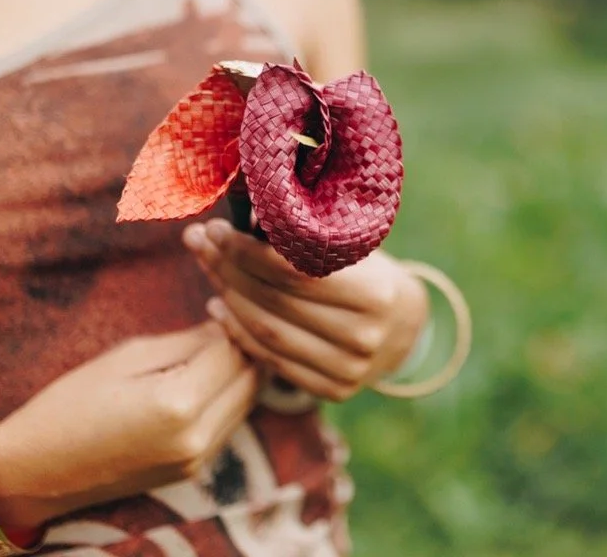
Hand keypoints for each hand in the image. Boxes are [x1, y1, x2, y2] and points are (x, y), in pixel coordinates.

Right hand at [0, 322, 257, 529]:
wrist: (37, 471)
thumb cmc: (73, 402)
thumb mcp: (128, 357)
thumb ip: (186, 342)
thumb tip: (227, 324)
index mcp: (178, 404)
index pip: (231, 349)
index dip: (229, 319)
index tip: (220, 296)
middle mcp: (197, 437)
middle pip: (251, 376)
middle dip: (244, 342)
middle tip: (227, 314)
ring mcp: (199, 459)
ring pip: (248, 400)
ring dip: (242, 368)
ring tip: (219, 338)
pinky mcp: (195, 470)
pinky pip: (231, 421)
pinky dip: (230, 394)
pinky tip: (209, 372)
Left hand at [183, 218, 427, 401]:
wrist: (406, 325)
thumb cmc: (370, 271)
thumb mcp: (353, 245)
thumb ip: (305, 237)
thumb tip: (242, 216)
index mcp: (376, 294)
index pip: (295, 273)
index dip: (248, 251)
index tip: (217, 230)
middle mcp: (365, 337)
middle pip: (276, 302)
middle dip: (229, 269)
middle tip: (201, 243)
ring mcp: (349, 370)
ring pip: (267, 333)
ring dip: (228, 297)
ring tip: (209, 268)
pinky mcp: (334, 390)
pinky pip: (272, 360)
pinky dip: (239, 332)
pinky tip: (220, 305)